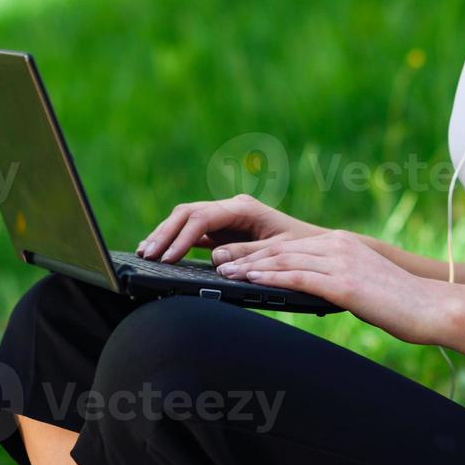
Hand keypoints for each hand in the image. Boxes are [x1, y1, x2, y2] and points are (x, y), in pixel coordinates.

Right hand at [138, 193, 326, 263]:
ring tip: (144, 252)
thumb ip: (246, 254)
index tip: (166, 257)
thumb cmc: (303, 251)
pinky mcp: (224, 230)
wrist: (319, 249)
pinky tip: (160, 251)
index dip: (181, 237)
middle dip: (164, 233)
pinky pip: (193, 230)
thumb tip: (214, 257)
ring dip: (165, 234)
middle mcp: (232, 207)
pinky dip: (175, 239)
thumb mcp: (277, 254)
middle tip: (145, 255)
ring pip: (186, 218)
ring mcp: (226, 217)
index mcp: (244, 208)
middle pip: (188, 213)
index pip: (202, 218)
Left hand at [211, 229, 453, 344]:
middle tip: (217, 259)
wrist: (429, 306)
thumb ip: (335, 280)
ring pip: (284, 260)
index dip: (258, 249)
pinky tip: (251, 281)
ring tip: (224, 271)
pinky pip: (298, 277)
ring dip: (249, 266)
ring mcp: (340, 261)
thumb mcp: (361, 283)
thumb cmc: (399, 303)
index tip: (234, 255)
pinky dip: (270, 277)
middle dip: (246, 254)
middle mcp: (337, 245)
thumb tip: (311, 291)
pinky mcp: (343, 282)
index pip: (289, 244)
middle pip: (280, 248)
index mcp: (341, 243)